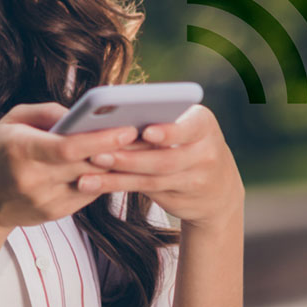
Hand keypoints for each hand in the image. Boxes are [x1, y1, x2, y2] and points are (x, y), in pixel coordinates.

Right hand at [0, 102, 139, 232]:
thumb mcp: (10, 122)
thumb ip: (46, 112)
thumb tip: (82, 112)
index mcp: (21, 150)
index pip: (69, 147)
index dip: (101, 138)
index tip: (128, 128)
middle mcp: (34, 179)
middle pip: (88, 164)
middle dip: (119, 149)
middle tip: (148, 134)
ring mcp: (45, 200)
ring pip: (92, 180)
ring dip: (116, 165)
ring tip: (140, 147)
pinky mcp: (54, 213)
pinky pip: (87, 193)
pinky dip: (100, 178)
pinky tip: (114, 164)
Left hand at [76, 104, 243, 230]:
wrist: (218, 188)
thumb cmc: (187, 142)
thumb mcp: (185, 126)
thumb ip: (158, 119)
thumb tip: (111, 106)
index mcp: (203, 125)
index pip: (188, 128)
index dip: (168, 132)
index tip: (146, 131)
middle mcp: (206, 153)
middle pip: (165, 159)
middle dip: (129, 157)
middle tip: (97, 153)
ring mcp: (196, 180)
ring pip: (152, 179)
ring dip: (117, 175)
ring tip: (88, 172)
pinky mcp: (181, 200)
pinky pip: (145, 191)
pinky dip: (117, 185)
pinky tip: (93, 183)